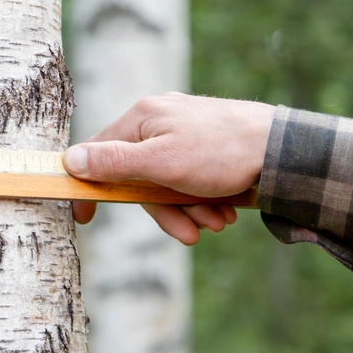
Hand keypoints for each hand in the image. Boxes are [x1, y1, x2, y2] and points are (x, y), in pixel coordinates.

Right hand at [64, 93, 275, 244]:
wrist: (282, 150)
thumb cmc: (221, 153)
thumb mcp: (160, 163)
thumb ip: (114, 163)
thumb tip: (70, 161)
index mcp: (142, 118)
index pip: (97, 153)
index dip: (88, 187)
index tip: (83, 218)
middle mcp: (160, 121)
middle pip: (139, 178)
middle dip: (166, 211)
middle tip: (189, 235)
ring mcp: (185, 133)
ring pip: (168, 184)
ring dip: (190, 211)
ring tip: (216, 223)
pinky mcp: (206, 146)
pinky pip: (191, 181)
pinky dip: (204, 201)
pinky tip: (224, 211)